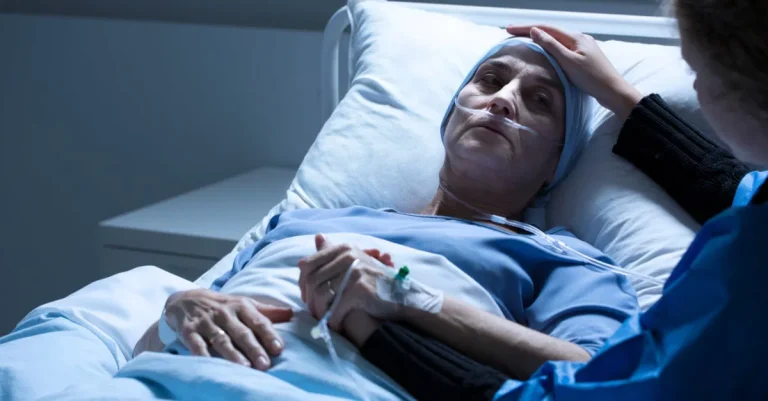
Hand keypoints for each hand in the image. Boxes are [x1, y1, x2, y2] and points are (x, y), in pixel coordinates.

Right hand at [164, 288, 292, 369]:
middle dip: (254, 348)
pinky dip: (202, 354)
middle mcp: (225, 313)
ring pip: (222, 339)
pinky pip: (196, 343)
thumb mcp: (244, 304)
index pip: (258, 321)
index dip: (269, 335)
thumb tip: (291, 313)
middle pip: (242, 332)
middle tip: (265, 364)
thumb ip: (267, 311)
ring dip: (233, 353)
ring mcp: (206, 321)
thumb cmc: (222, 306)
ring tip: (244, 367)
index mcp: (241, 306)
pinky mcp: (188, 330)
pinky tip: (210, 364)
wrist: (184, 300)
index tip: (278, 349)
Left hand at [298, 234, 396, 331]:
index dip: (303, 283)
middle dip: (309, 300)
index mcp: (343, 248)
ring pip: (320, 295)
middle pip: (312, 280)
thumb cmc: (376, 283)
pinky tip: (336, 325)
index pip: (308, 264)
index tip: (306, 297)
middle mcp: (347, 256)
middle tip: (314, 313)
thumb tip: (318, 236)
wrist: (403, 298)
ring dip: (319, 312)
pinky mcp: (358, 289)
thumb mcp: (355, 261)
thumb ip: (334, 251)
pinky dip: (333, 320)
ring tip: (324, 320)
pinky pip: (335, 308)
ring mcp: (353, 271)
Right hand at [506, 24, 642, 119]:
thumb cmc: (592, 78)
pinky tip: (544, 51)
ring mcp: (582, 47)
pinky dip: (548, 46)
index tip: (508, 28)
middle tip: (511, 32)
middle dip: (530, 30)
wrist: (613, 92)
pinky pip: (562, 47)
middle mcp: (579, 38)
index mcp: (575, 37)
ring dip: (539, 37)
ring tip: (523, 39)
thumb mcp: (569, 62)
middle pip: (550, 31)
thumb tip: (535, 31)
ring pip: (556, 39)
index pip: (546, 28)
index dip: (526, 27)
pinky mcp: (583, 57)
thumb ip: (552, 46)